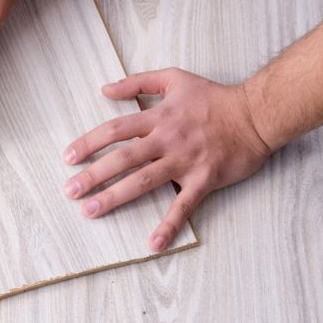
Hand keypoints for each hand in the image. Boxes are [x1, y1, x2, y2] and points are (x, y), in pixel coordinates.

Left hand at [62, 68, 272, 251]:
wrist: (255, 115)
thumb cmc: (214, 97)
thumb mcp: (175, 78)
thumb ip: (139, 82)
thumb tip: (106, 89)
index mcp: (159, 117)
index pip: (116, 130)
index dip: (89, 142)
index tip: (68, 157)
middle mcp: (167, 140)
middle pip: (123, 158)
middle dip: (94, 174)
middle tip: (70, 191)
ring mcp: (185, 161)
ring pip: (144, 181)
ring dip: (115, 197)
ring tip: (91, 211)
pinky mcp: (203, 180)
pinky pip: (183, 206)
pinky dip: (168, 225)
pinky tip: (153, 244)